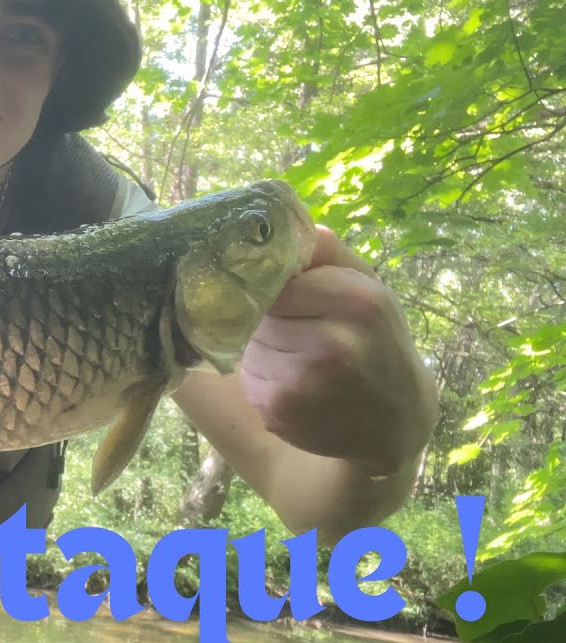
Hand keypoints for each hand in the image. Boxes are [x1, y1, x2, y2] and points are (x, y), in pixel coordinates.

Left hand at [237, 226, 438, 476]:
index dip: (278, 285)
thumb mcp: (369, 289)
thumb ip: (328, 253)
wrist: (395, 423)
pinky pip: (248, 378)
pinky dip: (263, 379)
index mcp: (358, 301)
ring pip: (248, 344)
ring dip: (263, 349)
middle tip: (302, 332)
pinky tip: (296, 386)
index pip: (279, 276)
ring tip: (300, 360)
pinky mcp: (279, 411)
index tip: (290, 296)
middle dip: (270, 318)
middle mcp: (332, 343)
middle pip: (259, 310)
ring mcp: (303, 382)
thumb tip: (282, 219)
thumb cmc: (376, 344)